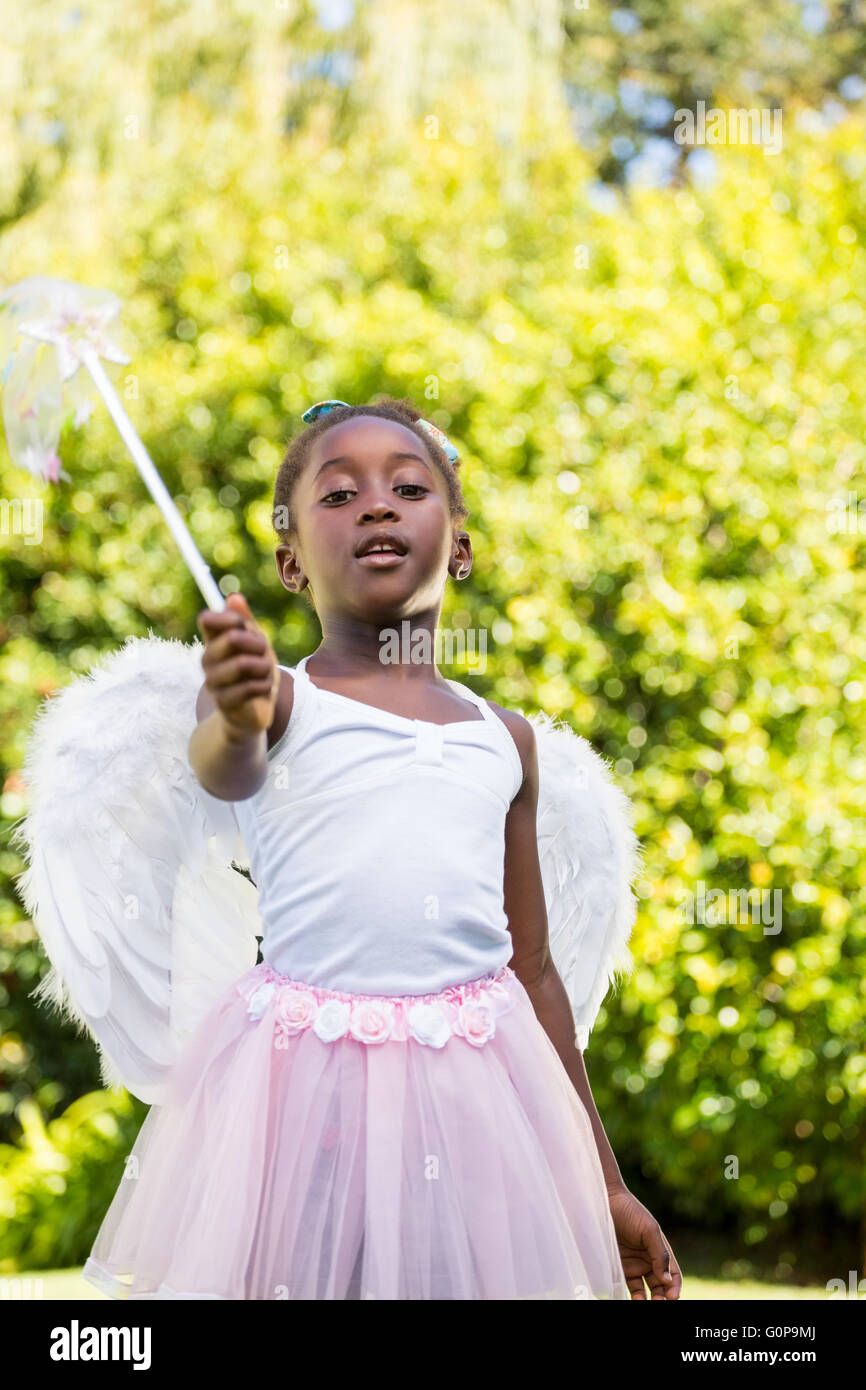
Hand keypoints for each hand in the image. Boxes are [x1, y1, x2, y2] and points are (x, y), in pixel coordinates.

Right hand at [196, 593, 279, 739]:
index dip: (229, 618)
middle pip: (232, 638)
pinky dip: (264, 686)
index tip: (243, 625)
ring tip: (265, 673)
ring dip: (264, 666)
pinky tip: (263, 690)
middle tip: (264, 652)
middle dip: (258, 643)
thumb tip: (234, 597)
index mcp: (213, 642)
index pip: (208, 619)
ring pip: (243, 664)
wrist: (252, 712)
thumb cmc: (255, 673)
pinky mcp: (224, 702)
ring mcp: (213, 682)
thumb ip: (246, 622)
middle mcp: (207, 660)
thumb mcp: (256, 644)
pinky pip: (249, 687)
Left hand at [607, 1188, 681, 1299]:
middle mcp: (648, 1261)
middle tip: (659, 1304)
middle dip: (662, 1298)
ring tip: (644, 1304)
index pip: (673, 1275)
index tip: (673, 1297)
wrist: (605, 1202)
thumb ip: (660, 1255)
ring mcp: (634, 1265)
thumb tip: (668, 1280)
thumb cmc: (630, 1212)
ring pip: (645, 1290)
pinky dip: (633, 1297)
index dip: (675, 1287)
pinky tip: (634, 1300)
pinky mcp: (619, 1268)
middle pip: (660, 1286)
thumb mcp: (649, 1230)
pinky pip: (629, 1287)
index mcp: (660, 1251)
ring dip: (647, 1300)